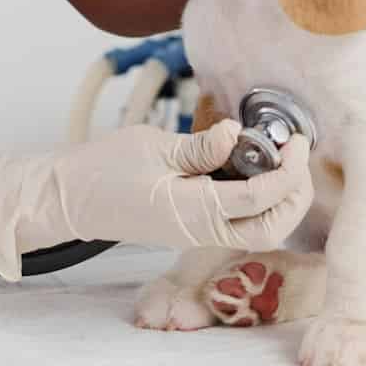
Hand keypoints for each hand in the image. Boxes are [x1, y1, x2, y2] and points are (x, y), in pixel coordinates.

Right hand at [0, 120, 313, 280]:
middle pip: (271, 228)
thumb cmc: (102, 170)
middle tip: (297, 155)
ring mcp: (195, 232)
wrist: (68, 197)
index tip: (296, 141)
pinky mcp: (190, 225)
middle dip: (295, 195)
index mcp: (194, 212)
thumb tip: (235, 134)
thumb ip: (200, 147)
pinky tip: (250, 166)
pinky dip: (256, 198)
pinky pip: (236, 220)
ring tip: (279, 159)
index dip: (288, 171)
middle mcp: (200, 230)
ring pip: (258, 230)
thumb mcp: (152, 147)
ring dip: (280, 199)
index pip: (261, 199)